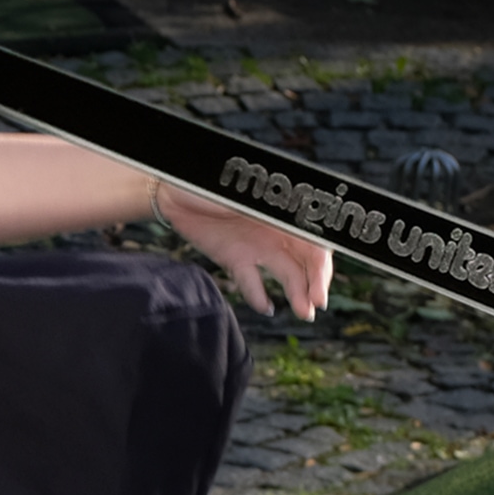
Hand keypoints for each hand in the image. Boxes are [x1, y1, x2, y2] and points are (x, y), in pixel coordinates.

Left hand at [162, 190, 335, 319]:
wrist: (172, 190)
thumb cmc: (214, 181)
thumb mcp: (250, 193)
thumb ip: (277, 208)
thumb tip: (307, 225)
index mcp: (286, 211)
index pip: (315, 241)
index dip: (321, 266)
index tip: (320, 285)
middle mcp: (277, 230)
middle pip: (305, 261)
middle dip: (314, 284)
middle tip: (314, 306)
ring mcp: (258, 246)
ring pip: (285, 273)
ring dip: (296, 293)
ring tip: (302, 313)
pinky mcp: (236, 258)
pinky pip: (252, 281)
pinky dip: (260, 296)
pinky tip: (266, 308)